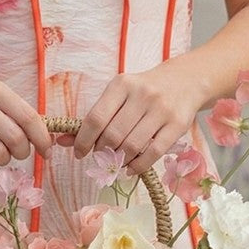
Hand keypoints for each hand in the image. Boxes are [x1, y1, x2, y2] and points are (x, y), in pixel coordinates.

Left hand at [73, 62, 202, 174]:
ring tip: (116, 161)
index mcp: (121, 85)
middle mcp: (142, 95)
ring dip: (119, 160)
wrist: (186, 80)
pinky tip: (130, 168)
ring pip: (131, 146)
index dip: (83, 140)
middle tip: (101, 156)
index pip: (95, 118)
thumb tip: (62, 141)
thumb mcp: (118, 95)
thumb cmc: (144, 91)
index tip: (79, 153)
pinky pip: (153, 153)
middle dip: (102, 151)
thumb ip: (94, 118)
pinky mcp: (177, 125)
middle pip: (112, 135)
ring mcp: (161, 110)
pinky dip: (137, 166)